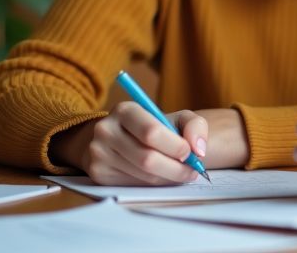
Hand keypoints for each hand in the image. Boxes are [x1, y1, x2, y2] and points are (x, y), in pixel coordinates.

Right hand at [51, 101, 207, 185]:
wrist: (113, 137)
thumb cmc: (151, 127)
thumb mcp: (174, 118)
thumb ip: (194, 126)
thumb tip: (198, 149)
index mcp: (125, 110)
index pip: (151, 132)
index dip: (175, 146)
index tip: (190, 153)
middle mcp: (106, 130)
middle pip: (147, 158)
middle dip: (176, 169)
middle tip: (193, 171)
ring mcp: (98, 154)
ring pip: (142, 175)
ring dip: (168, 178)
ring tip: (181, 174)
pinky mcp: (98, 174)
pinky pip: (133, 185)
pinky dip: (154, 184)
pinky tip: (162, 177)